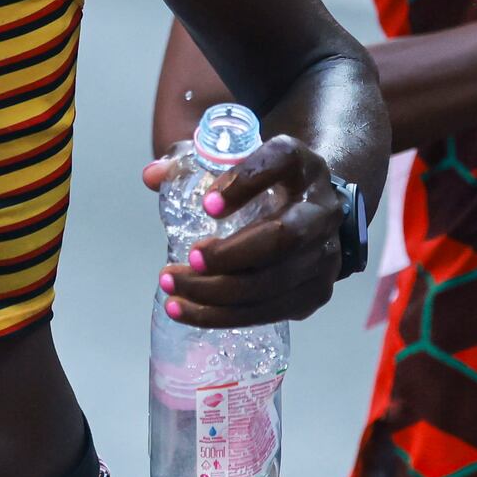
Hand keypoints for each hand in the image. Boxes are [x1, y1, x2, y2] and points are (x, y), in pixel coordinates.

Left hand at [143, 134, 353, 327]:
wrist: (311, 213)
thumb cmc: (264, 185)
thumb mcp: (235, 162)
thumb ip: (191, 165)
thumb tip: (152, 177)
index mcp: (300, 164)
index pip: (279, 161)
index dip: (244, 183)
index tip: (207, 205)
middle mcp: (320, 208)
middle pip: (282, 236)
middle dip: (229, 256)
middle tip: (186, 262)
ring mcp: (324, 254)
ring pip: (274, 282)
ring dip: (217, 293)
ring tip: (173, 290)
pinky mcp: (315, 292)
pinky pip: (270, 311)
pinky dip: (225, 315)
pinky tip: (188, 310)